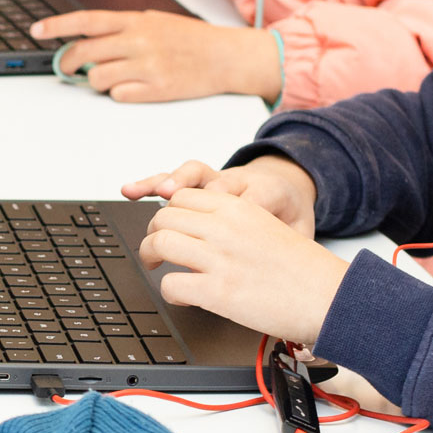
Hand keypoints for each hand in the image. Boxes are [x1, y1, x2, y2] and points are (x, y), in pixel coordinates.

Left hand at [32, 9, 279, 103]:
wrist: (226, 56)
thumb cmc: (190, 39)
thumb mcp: (154, 21)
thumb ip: (122, 29)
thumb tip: (88, 40)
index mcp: (135, 21)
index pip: (86, 21)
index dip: (57, 26)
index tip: (37, 31)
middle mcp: (138, 41)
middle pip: (84, 53)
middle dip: (67, 64)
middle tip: (66, 70)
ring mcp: (147, 66)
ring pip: (98, 78)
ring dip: (96, 81)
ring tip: (110, 78)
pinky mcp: (156, 89)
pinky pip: (119, 95)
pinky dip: (119, 93)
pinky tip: (131, 87)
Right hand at [122, 154, 316, 231]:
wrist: (286, 187)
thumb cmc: (289, 216)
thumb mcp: (302, 232)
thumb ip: (295, 242)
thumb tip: (293, 257)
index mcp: (270, 192)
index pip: (255, 195)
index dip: (242, 211)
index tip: (228, 238)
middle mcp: (240, 182)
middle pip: (217, 183)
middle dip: (200, 203)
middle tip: (186, 230)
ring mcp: (216, 179)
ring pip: (191, 175)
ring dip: (172, 182)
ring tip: (156, 193)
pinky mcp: (199, 182)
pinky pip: (172, 178)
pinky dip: (151, 183)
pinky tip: (131, 191)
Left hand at [138, 184, 349, 343]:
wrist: (330, 296)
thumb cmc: (303, 269)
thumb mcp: (266, 228)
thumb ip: (233, 224)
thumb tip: (201, 232)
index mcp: (239, 208)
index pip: (183, 197)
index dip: (170, 214)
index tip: (170, 228)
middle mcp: (225, 227)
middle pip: (164, 217)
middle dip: (152, 234)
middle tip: (156, 250)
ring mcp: (219, 258)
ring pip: (159, 243)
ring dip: (150, 257)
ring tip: (157, 268)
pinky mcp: (217, 292)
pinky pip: (171, 284)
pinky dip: (170, 291)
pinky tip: (184, 295)